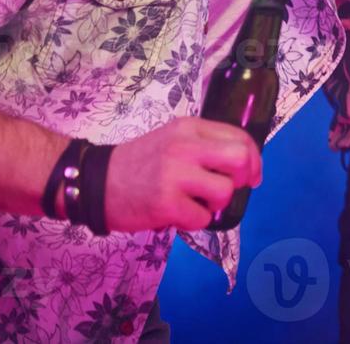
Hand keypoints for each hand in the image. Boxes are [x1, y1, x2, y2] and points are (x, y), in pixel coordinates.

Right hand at [101, 118, 261, 231]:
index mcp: (190, 128)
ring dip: (215, 204)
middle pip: (240, 159)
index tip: (251, 175)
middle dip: (243, 178)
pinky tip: (177, 214)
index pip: (240, 138)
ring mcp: (175, 175)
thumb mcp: (173, 140)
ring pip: (225, 192)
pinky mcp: (166, 203)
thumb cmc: (140, 163)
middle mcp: (185, 147)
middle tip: (229, 189)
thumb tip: (247, 166)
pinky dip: (194, 221)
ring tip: (195, 203)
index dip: (254, 159)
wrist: (95, 182)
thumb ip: (206, 146)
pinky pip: (202, 218)